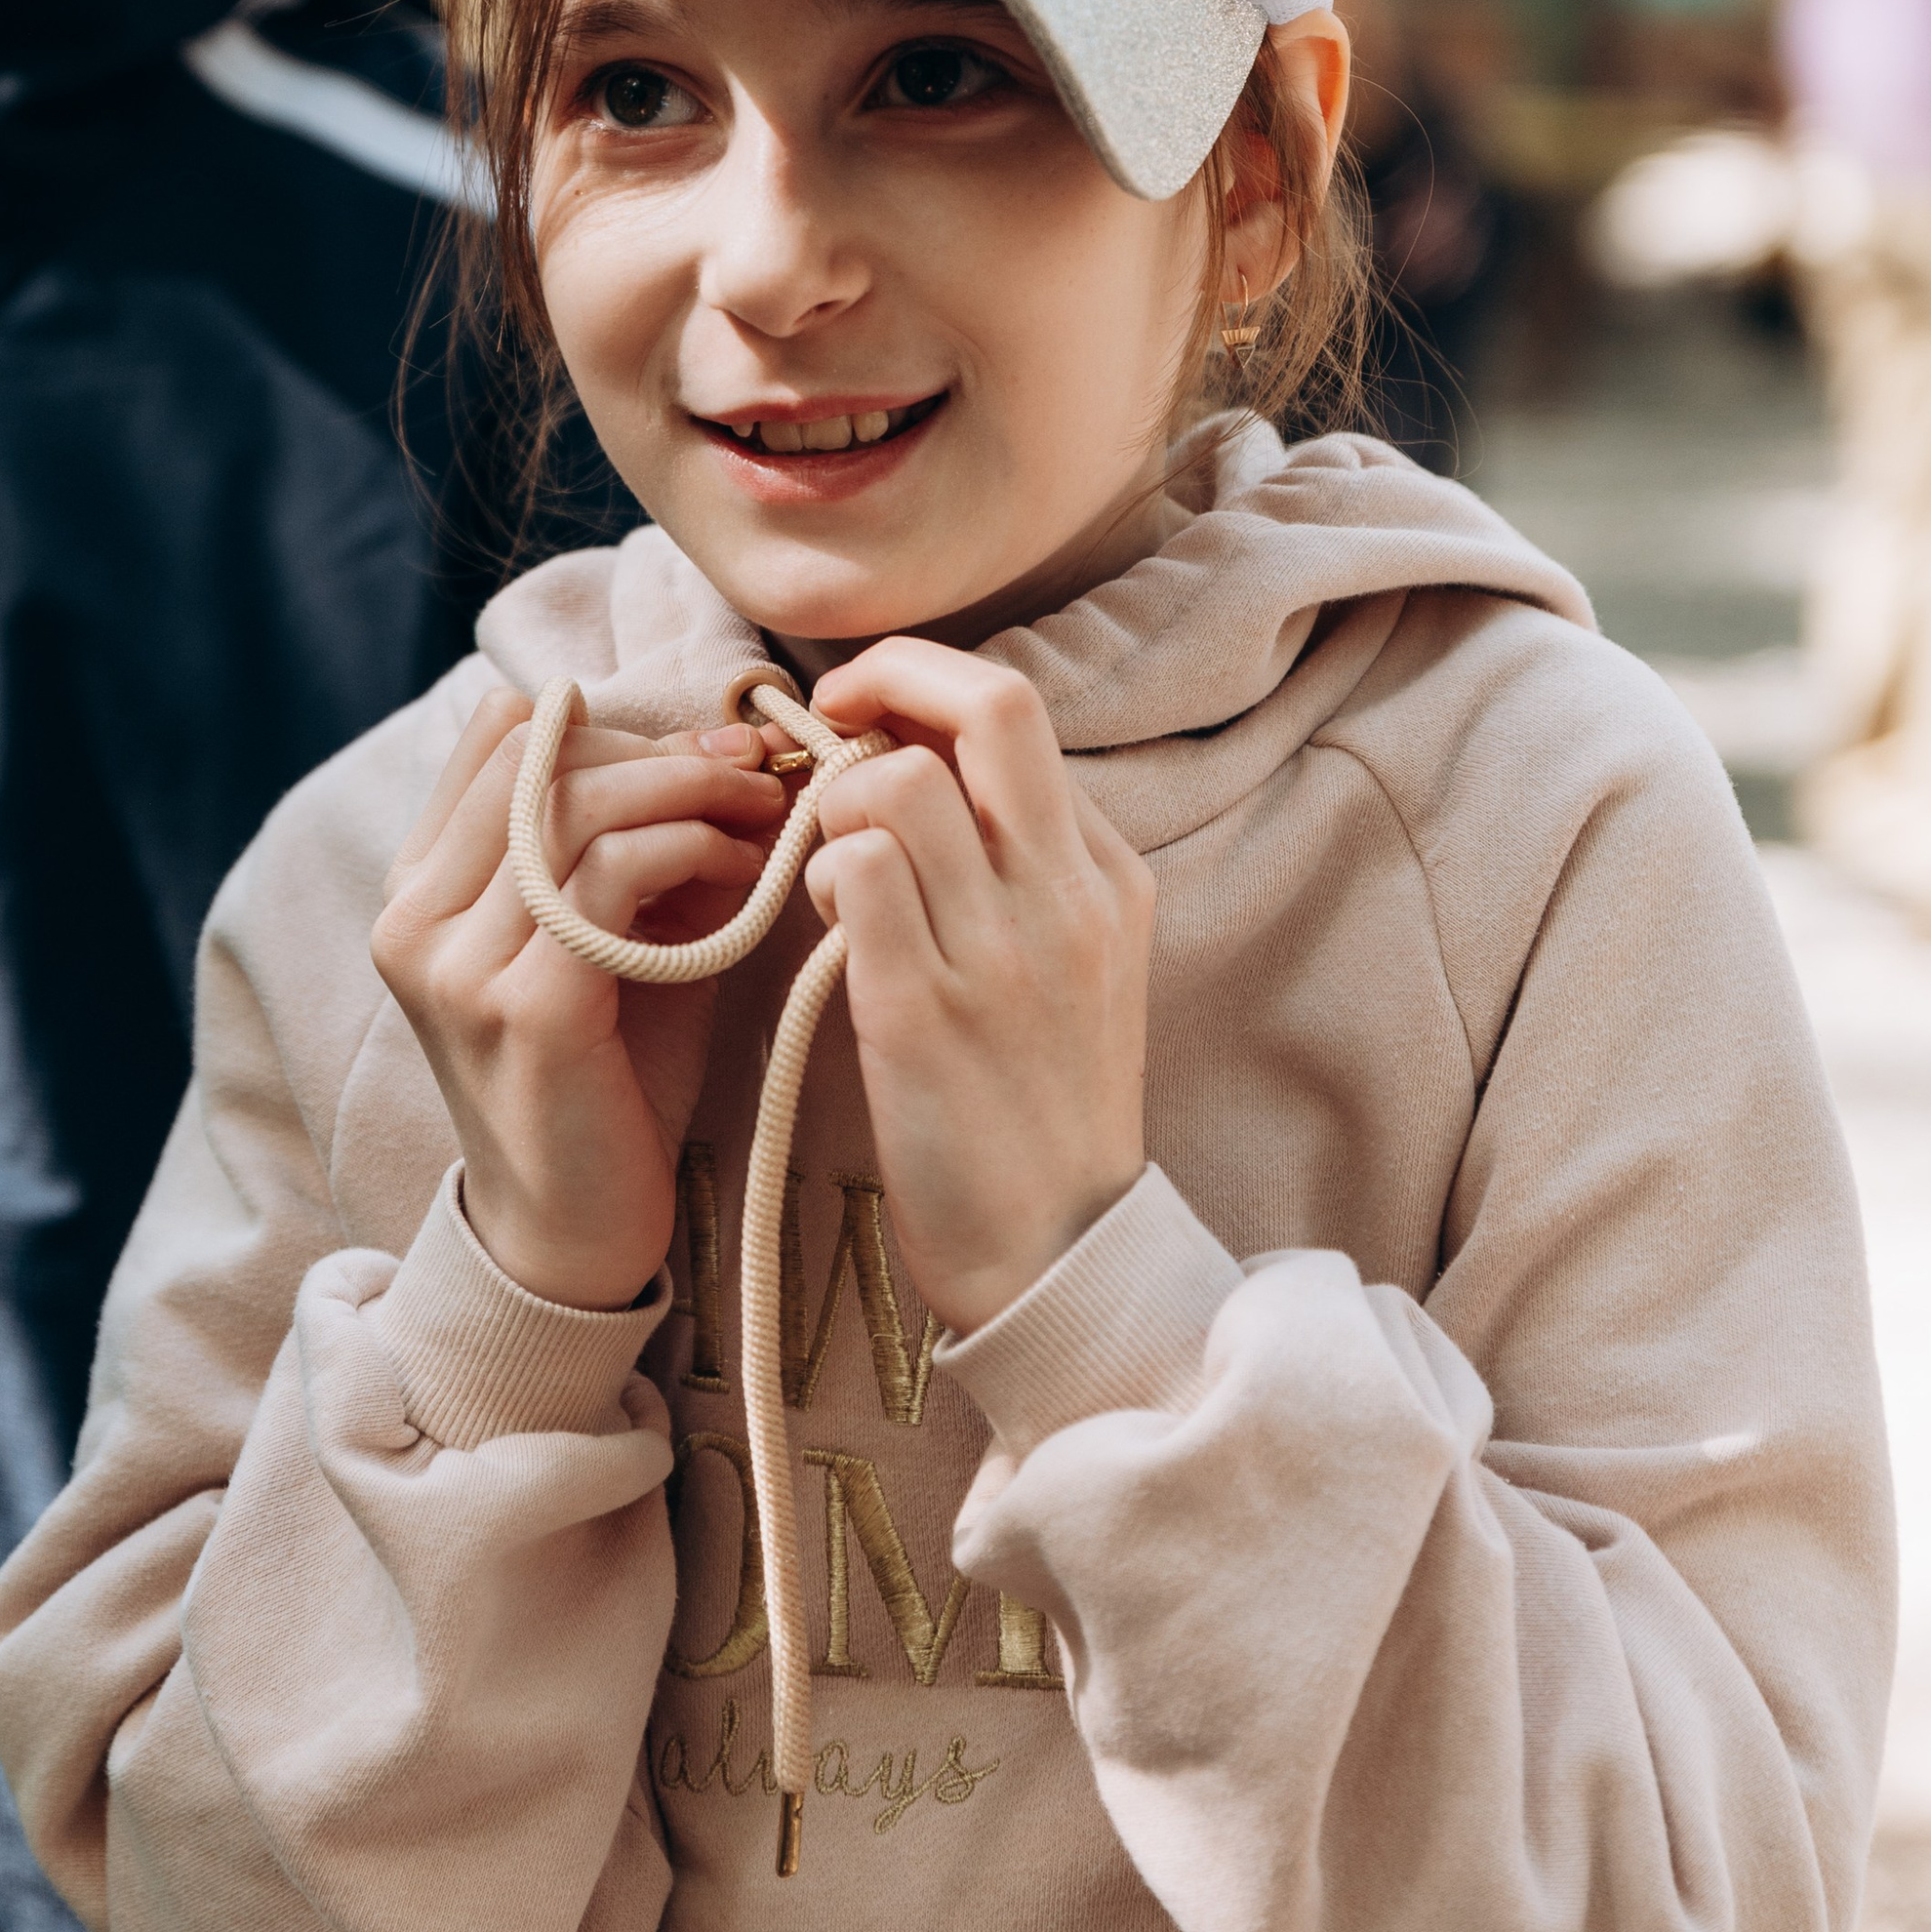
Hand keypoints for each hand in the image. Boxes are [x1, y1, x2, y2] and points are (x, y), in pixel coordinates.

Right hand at [371, 688, 784, 1310]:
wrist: (573, 1232)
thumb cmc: (605, 1072)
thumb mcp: (603, 933)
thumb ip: (632, 841)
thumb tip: (729, 746)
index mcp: (419, 887)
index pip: (503, 732)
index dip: (613, 727)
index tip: (707, 750)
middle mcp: (415, 917)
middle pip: (542, 753)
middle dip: (667, 749)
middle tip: (757, 770)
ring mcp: (458, 965)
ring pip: (581, 803)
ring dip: (693, 791)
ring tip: (762, 820)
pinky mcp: (524, 1009)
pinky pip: (612, 874)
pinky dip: (692, 849)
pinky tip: (744, 877)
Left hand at [802, 643, 1153, 1334]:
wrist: (1056, 1252)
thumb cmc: (1041, 1104)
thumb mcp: (1081, 961)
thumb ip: (1026, 860)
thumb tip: (923, 757)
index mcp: (1107, 874)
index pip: (1018, 708)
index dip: (924, 683)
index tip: (868, 711)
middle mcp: (1066, 897)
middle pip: (990, 704)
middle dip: (888, 678)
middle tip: (832, 722)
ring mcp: (1001, 953)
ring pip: (902, 781)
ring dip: (839, 797)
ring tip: (832, 859)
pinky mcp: (925, 1013)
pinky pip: (858, 871)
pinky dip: (823, 870)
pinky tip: (826, 919)